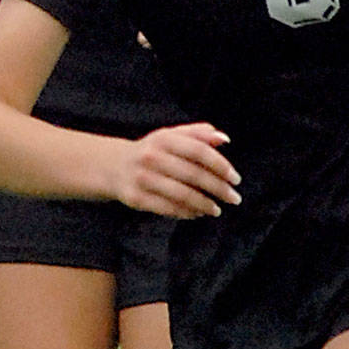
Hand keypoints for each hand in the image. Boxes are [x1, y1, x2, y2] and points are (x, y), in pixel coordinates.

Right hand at [109, 124, 240, 218]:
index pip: (199, 151)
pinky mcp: (135, 198)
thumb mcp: (170, 136)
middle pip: (193, 175)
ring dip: (204, 204)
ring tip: (217, 209)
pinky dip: (186, 213)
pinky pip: (167, 208)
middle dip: (218, 188)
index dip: (220, 165)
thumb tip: (223, 139)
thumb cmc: (150, 151)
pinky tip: (197, 213)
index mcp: (163, 139)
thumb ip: (197, 135)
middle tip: (233, 198)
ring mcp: (142, 179)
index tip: (235, 178)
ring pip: (181, 195)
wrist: (112, 166)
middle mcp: (151, 157)